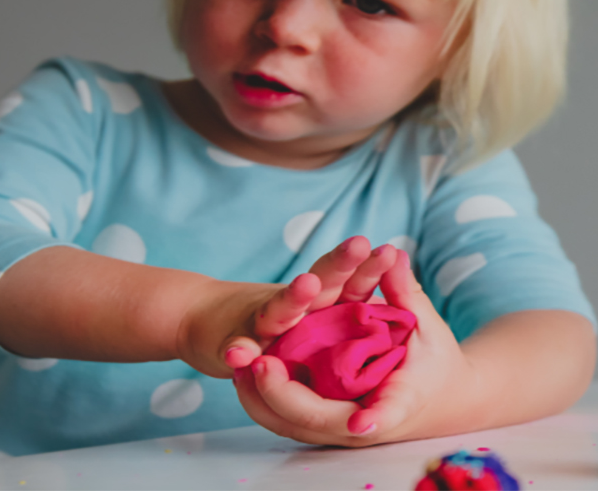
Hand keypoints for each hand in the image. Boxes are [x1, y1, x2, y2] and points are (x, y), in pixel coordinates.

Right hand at [176, 235, 398, 377]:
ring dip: (292, 298)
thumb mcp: (316, 309)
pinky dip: (238, 351)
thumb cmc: (274, 319)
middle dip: (339, 265)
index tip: (390, 250)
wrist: (200, 318)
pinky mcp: (233, 348)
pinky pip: (237, 352)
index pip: (349, 281)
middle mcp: (292, 308)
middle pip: (320, 283)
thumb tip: (397, 263)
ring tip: (308, 284)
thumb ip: (352, 295)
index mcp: (318, 302)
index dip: (367, 267)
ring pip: (279, 311)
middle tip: (360, 244)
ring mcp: (260, 325)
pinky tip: (239, 354)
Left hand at [234, 248, 478, 446]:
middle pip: (321, 421)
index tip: (360, 423)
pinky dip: (261, 397)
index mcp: (402, 401)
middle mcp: (367, 423)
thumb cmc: (434, 362)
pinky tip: (241, 369)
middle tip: (259, 364)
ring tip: (239, 361)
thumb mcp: (427, 327)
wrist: (436, 400)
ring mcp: (341, 430)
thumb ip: (407, 294)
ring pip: (292, 424)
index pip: (387, 412)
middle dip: (285, 395)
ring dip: (261, 396)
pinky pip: (284, 418)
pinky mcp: (323, 426)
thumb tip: (395, 256)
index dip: (376, 417)